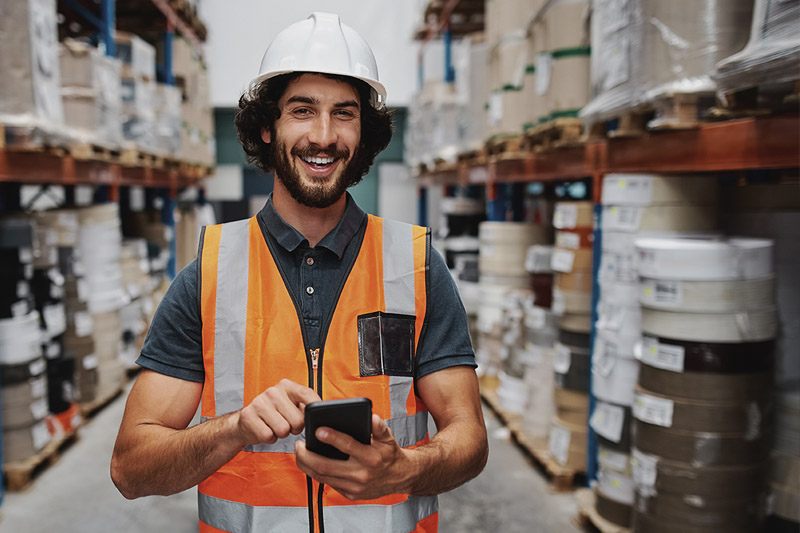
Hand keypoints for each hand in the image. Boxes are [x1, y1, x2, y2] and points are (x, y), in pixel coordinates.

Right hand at [235, 379, 320, 445]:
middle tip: (287, 424)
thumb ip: (306, 405)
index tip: (319, 415)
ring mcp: (259, 403)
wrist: (248, 420)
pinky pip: (268, 436)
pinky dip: (270, 438)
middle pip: (298, 420)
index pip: (306, 394)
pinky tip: (266, 430)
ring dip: (282, 434)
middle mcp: (273, 392)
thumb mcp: (291, 404)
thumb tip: (322, 413)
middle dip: (295, 428)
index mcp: (286, 386)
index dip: (315, 406)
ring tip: (276, 426)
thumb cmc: (275, 413)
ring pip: (283, 430)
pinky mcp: (249, 416)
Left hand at [294, 414, 410, 499]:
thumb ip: (379, 426)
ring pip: (323, 477)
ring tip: (299, 452)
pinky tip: (310, 463)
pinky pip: (328, 484)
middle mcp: (362, 474)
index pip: (348, 446)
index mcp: (371, 457)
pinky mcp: (350, 494)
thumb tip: (371, 417)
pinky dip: (316, 473)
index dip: (331, 437)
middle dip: (307, 455)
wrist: (400, 477)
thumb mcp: (388, 437)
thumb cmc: (390, 454)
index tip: (318, 430)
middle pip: (326, 466)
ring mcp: (354, 487)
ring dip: (306, 465)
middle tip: (298, 444)